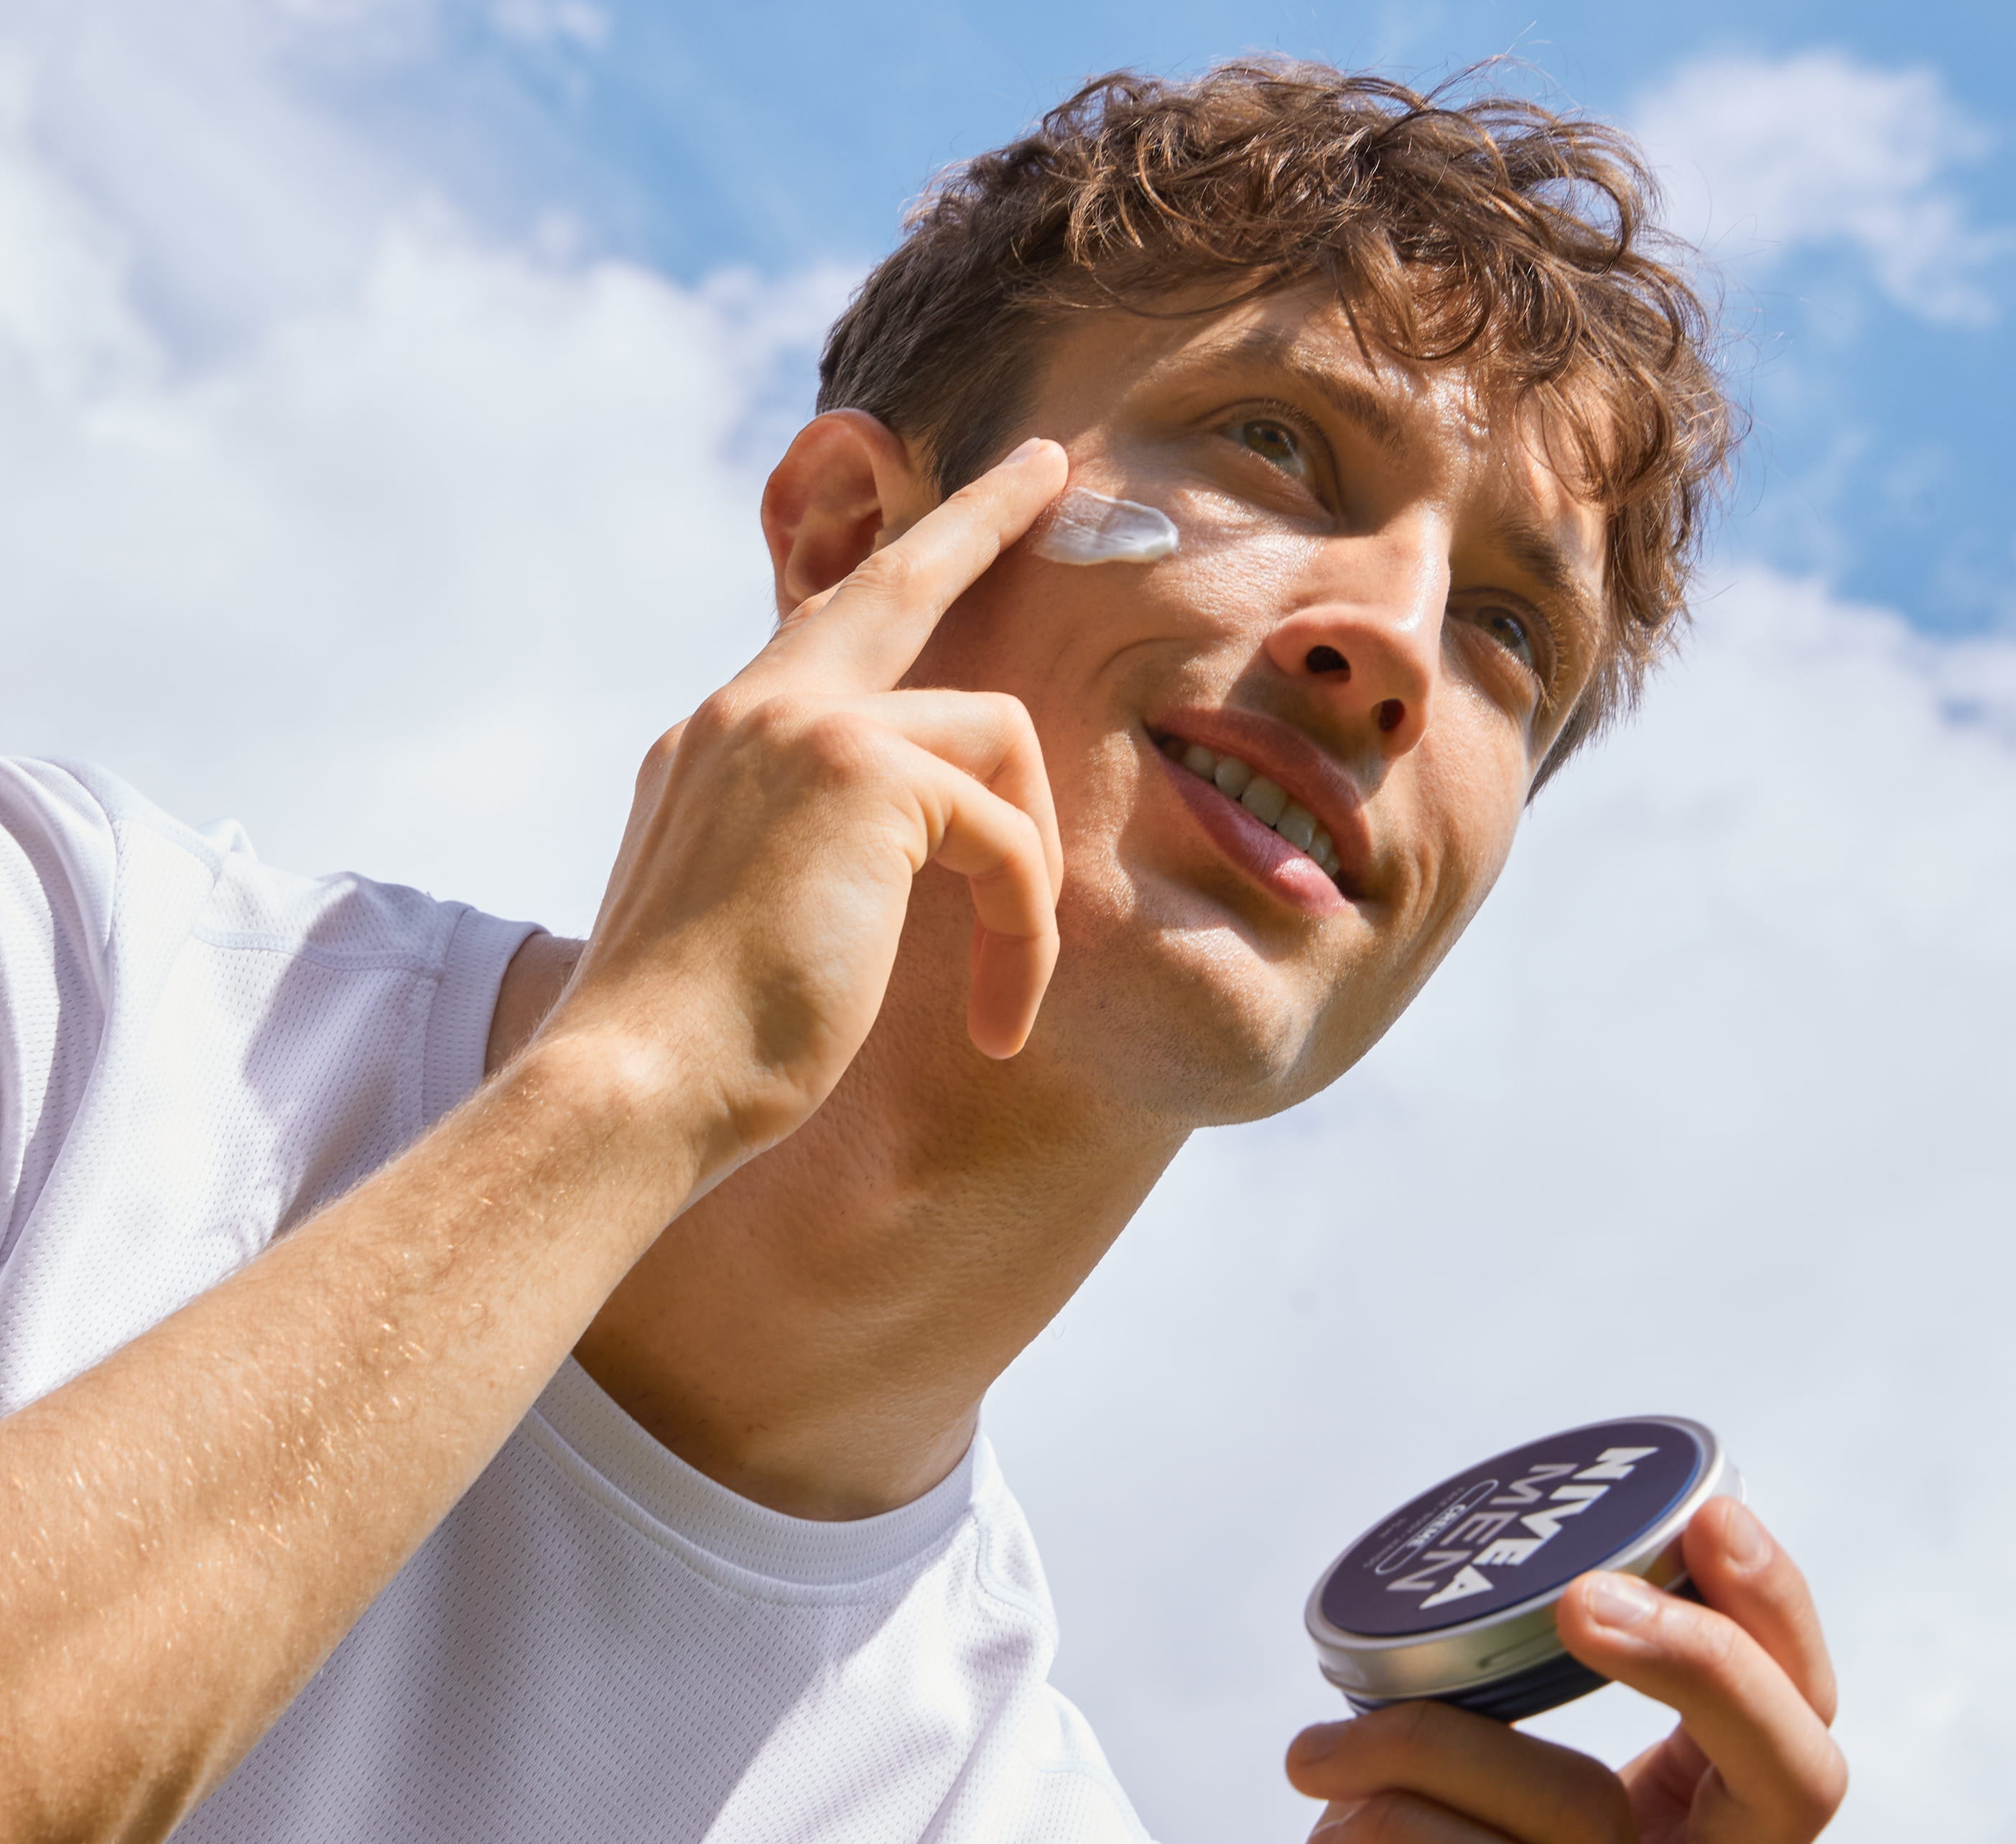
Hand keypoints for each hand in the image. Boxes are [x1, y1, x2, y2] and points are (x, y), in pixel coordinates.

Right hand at [539, 431, 1069, 1173]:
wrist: (633, 1088)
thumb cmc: (693, 1043)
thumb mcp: (743, 913)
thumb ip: (800, 842)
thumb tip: (897, 844)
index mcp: (719, 744)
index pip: (826, 632)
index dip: (901, 569)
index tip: (958, 510)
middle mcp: (751, 710)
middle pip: (896, 580)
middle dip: (979, 515)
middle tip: (1049, 470)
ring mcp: (800, 724)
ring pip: (994, 740)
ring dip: (1026, 874)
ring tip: (1006, 991)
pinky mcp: (861, 770)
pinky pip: (1005, 833)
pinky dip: (1021, 932)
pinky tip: (997, 1020)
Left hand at [1286, 1498, 1845, 1841]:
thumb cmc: (1437, 1838)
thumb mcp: (1508, 1770)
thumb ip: (1533, 1678)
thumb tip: (1511, 1532)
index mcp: (1707, 1827)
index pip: (1805, 1728)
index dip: (1782, 1621)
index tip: (1712, 1517)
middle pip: (1779, 1769)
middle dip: (1697, 1661)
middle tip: (1584, 1599)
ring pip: (1583, 1813)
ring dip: (1426, 1746)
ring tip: (1319, 1752)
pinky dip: (1382, 1820)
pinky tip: (1329, 1809)